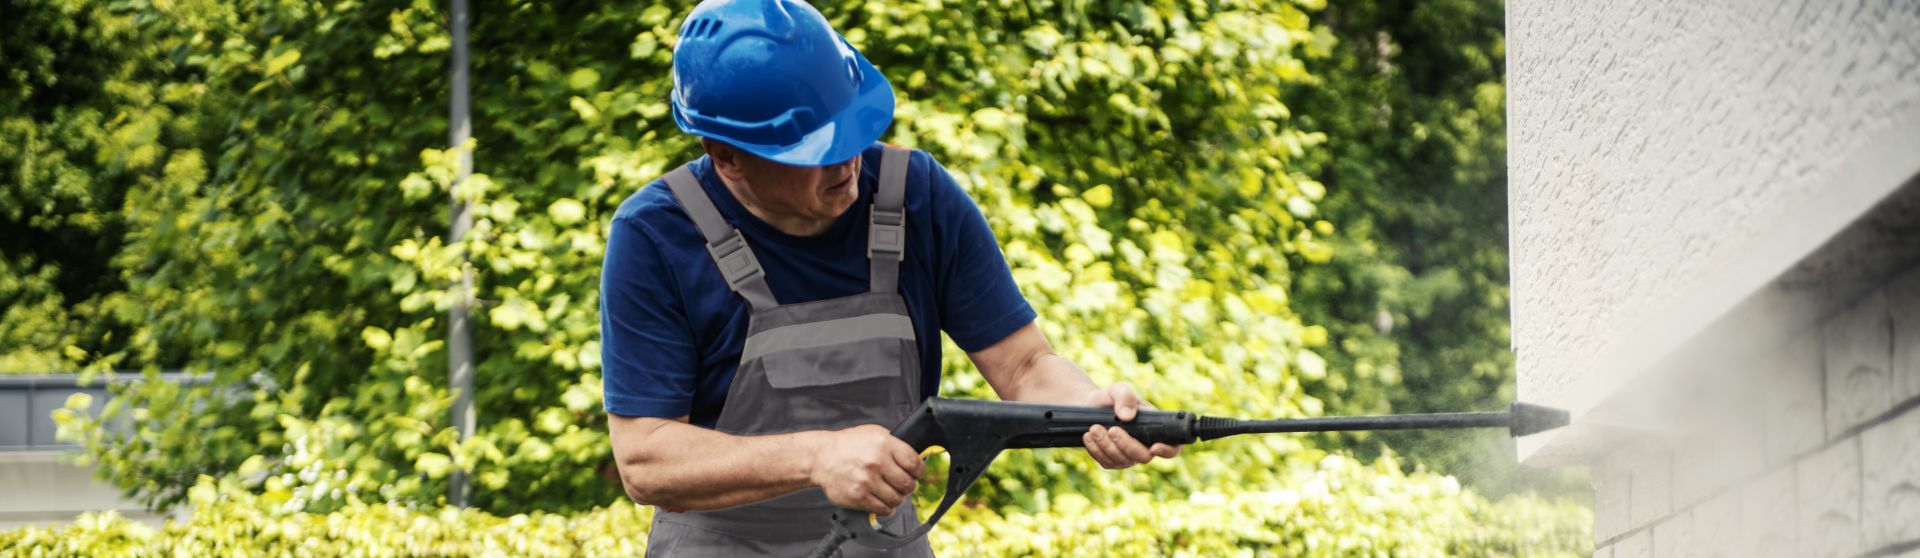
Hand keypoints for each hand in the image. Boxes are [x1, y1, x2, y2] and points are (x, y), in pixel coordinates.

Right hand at [809, 424, 924, 515]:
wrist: (820, 457)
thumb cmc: (847, 445)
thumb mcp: (873, 433)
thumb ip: (894, 444)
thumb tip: (915, 457)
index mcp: (883, 444)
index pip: (914, 463)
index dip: (919, 471)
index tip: (917, 474)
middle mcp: (876, 462)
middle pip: (908, 484)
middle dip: (908, 486)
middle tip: (903, 485)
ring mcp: (867, 481)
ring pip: (897, 499)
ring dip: (897, 498)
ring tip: (891, 492)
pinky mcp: (858, 496)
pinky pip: (883, 509)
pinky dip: (886, 507)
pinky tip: (881, 500)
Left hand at [1080, 383, 1183, 468]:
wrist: (1087, 406)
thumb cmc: (1109, 398)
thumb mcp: (1117, 390)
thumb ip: (1125, 396)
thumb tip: (1128, 416)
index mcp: (1155, 428)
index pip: (1173, 447)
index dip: (1168, 451)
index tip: (1154, 446)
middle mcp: (1144, 446)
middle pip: (1144, 457)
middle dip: (1127, 444)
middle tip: (1111, 429)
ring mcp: (1128, 456)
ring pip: (1123, 461)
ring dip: (1107, 446)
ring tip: (1094, 428)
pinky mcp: (1112, 461)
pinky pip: (1107, 463)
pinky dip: (1096, 451)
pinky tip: (1088, 437)